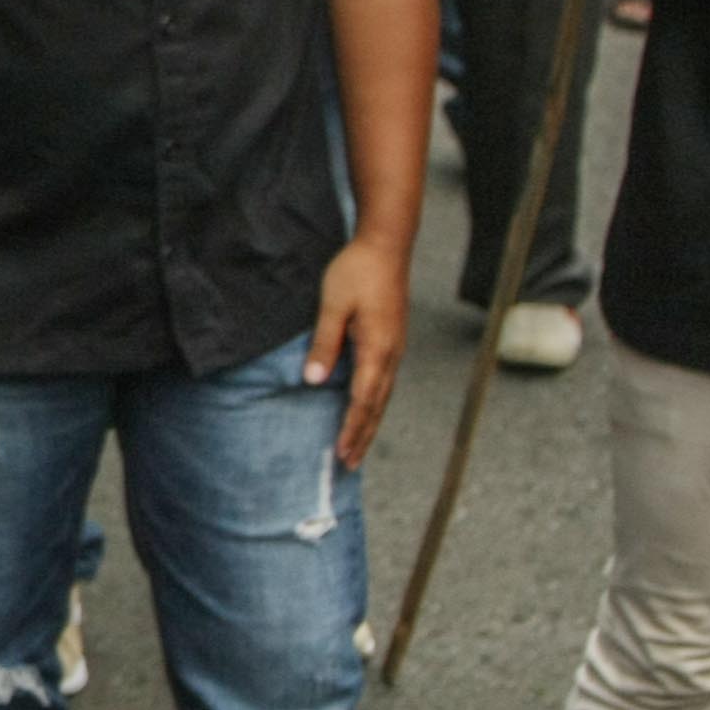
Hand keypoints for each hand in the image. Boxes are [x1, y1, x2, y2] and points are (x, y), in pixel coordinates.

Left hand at [306, 239, 407, 466]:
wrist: (386, 244)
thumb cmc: (356, 271)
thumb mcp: (333, 305)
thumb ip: (325, 343)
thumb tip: (314, 380)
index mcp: (377, 350)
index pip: (363, 401)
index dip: (350, 429)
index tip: (340, 454)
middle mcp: (391, 355)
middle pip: (376, 407)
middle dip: (362, 437)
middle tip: (349, 466)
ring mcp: (395, 349)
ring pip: (383, 397)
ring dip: (369, 424)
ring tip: (357, 448)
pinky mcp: (392, 341)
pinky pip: (384, 383)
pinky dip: (374, 404)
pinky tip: (367, 411)